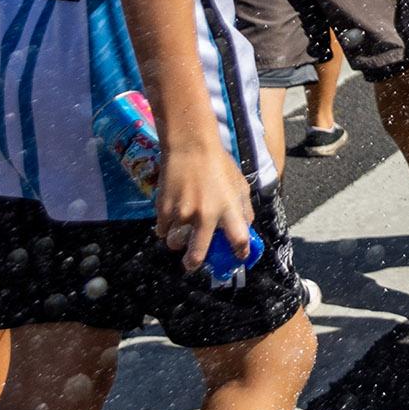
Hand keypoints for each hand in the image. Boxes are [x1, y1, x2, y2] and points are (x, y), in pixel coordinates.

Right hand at [156, 135, 255, 278]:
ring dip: (177, 243)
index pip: (239, 239)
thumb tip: (246, 229)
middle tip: (193, 264)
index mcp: (229, 208)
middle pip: (197, 253)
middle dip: (194, 263)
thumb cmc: (218, 164)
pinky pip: (162, 230)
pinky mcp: (163, 208)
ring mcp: (182, 212)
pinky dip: (166, 228)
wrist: (190, 145)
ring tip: (181, 234)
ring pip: (175, 243)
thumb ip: (244, 209)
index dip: (240, 253)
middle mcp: (205, 214)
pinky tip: (171, 218)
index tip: (238, 257)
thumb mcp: (240, 184)